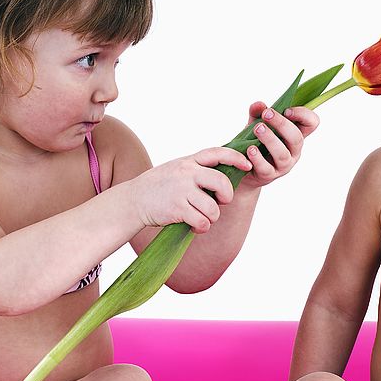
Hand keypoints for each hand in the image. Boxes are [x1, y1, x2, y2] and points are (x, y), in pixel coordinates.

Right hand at [129, 148, 252, 233]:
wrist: (133, 201)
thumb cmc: (159, 186)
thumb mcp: (177, 168)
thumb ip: (197, 168)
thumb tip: (224, 173)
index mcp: (189, 161)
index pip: (217, 153)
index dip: (236, 157)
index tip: (247, 165)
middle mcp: (187, 173)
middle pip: (222, 183)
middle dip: (227, 196)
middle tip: (220, 202)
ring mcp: (182, 191)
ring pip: (214, 208)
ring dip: (212, 217)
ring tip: (202, 217)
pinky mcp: (177, 209)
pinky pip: (202, 222)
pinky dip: (202, 227)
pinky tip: (195, 225)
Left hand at [241, 102, 319, 188]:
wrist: (243, 168)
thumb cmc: (256, 142)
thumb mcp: (256, 124)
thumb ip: (257, 113)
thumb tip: (259, 105)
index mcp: (295, 135)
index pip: (312, 123)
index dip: (304, 114)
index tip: (286, 110)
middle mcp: (293, 151)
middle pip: (296, 138)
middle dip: (282, 124)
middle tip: (267, 114)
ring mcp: (283, 165)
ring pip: (282, 154)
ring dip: (270, 139)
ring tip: (257, 128)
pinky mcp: (269, 175)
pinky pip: (266, 168)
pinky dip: (258, 158)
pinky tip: (250, 149)